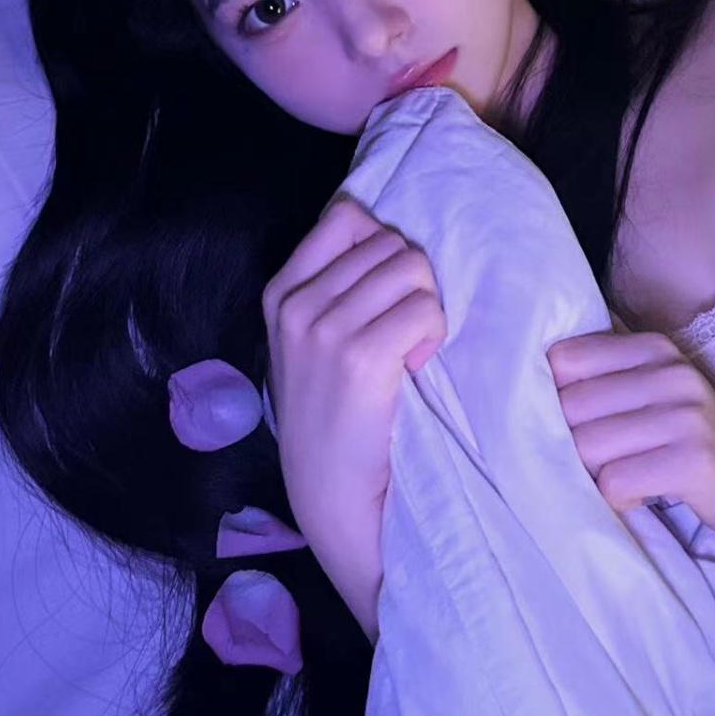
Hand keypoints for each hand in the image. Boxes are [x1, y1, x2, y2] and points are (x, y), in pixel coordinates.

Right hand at [261, 194, 446, 637]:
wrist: (335, 499)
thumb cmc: (339, 421)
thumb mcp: (315, 344)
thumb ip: (340, 287)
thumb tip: (390, 233)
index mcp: (280, 291)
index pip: (347, 216)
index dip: (385, 248)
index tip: (386, 297)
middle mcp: (294, 303)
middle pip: (390, 242)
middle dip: (413, 283)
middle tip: (404, 338)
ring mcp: (321, 328)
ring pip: (412, 268)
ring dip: (428, 309)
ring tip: (410, 354)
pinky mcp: (358, 357)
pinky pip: (425, 309)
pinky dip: (434, 336)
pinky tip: (416, 370)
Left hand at [546, 324, 714, 538]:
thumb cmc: (690, 436)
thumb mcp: (653, 390)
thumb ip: (604, 377)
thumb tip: (526, 380)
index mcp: (653, 349)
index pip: (565, 361)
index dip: (550, 398)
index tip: (563, 424)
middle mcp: (669, 374)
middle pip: (570, 409)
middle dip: (566, 445)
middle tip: (589, 464)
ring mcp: (684, 416)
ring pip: (587, 447)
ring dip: (590, 476)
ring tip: (617, 479)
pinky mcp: (693, 461)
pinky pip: (616, 482)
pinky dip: (617, 498)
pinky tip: (639, 496)